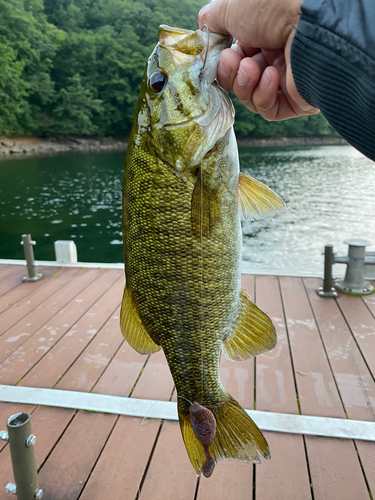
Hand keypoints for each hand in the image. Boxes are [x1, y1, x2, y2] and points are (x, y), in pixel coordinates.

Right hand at [198, 0, 318, 120]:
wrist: (312, 22)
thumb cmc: (274, 7)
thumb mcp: (232, 6)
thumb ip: (213, 21)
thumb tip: (205, 34)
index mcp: (263, 34)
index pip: (234, 58)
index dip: (222, 60)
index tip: (217, 55)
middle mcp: (276, 55)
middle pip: (239, 80)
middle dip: (231, 73)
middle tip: (233, 61)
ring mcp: (287, 79)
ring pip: (251, 97)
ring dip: (245, 84)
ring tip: (252, 68)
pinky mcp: (297, 100)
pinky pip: (269, 109)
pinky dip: (263, 97)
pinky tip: (270, 77)